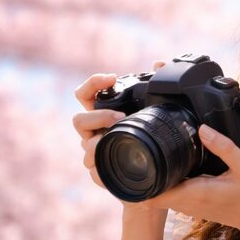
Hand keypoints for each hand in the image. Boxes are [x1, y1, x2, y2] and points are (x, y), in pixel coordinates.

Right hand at [72, 65, 162, 202]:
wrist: (160, 176)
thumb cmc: (155, 138)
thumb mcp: (158, 110)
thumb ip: (157, 85)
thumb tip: (159, 64)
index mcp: (103, 115)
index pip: (85, 95)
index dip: (93, 83)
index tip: (112, 77)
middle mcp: (95, 133)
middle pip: (79, 120)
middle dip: (98, 116)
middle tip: (121, 117)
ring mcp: (96, 153)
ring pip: (85, 148)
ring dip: (98, 143)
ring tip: (119, 142)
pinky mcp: (103, 174)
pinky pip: (95, 174)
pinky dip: (102, 171)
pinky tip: (114, 167)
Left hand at [143, 125, 239, 239]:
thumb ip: (224, 147)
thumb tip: (201, 129)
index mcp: (197, 192)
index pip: (155, 195)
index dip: (142, 182)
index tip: (138, 163)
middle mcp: (190, 203)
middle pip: (154, 195)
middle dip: (145, 178)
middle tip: (143, 154)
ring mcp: (193, 208)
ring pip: (163, 197)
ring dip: (157, 182)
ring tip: (157, 159)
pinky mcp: (199, 207)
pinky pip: (175, 198)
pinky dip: (170, 186)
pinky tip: (177, 170)